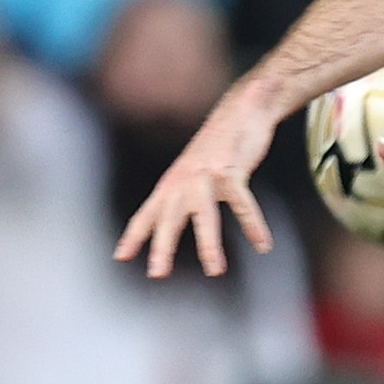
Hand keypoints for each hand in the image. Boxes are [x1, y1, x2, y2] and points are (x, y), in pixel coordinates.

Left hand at [113, 83, 282, 276]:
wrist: (240, 108)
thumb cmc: (213, 148)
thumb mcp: (191, 169)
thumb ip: (180, 189)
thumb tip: (171, 206)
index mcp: (171, 184)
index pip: (147, 214)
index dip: (134, 236)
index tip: (120, 257)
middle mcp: (184, 181)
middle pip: (169, 219)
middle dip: (162, 247)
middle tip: (157, 275)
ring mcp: (207, 176)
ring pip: (205, 215)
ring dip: (210, 244)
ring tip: (216, 271)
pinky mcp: (232, 170)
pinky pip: (243, 203)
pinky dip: (253, 224)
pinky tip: (263, 245)